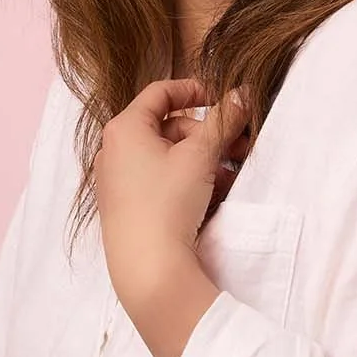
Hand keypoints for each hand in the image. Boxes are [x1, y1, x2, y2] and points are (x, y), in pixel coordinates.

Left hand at [94, 76, 248, 313]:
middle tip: (238, 145)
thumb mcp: (201, 155)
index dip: (193, 89)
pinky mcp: (125, 205)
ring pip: (166, 156)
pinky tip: (212, 194)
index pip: (160, 92)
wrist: (147, 266)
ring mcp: (116, 180)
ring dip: (201, 159)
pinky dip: (185, 179)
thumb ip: (223, 120)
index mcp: (124, 127)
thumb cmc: (167, 202)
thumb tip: (242, 93)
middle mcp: (113, 150)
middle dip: (207, 134)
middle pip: (167, 126)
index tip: (220, 98)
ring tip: (229, 175)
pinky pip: (158, 179)